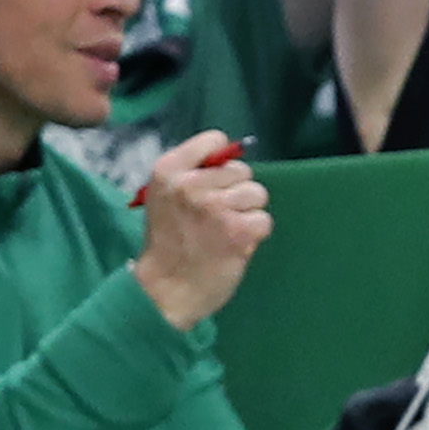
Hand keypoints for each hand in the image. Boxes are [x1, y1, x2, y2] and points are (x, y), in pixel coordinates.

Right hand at [132, 130, 270, 329]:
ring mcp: (215, 206)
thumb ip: (191, 175)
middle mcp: (190, 184)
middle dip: (236, 192)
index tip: (214, 182)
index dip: (221, 162)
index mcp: (168, 170)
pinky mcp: (237, 230)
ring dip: (248, 213)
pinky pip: (264, 220)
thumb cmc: (168, 242)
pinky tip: (235, 243)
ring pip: (257, 194)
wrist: (166, 289)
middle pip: (242, 171)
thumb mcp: (164, 197)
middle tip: (217, 216)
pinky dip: (255, 233)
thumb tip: (231, 162)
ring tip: (227, 230)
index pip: (213, 140)